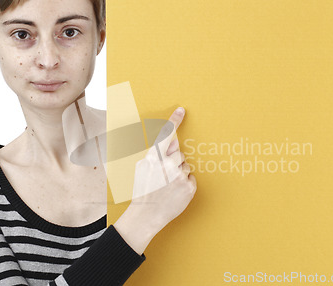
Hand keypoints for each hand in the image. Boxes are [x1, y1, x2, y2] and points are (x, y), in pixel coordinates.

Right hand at [114, 107, 196, 254]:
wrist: (146, 215)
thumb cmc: (143, 191)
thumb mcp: (142, 169)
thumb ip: (155, 155)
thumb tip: (171, 144)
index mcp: (154, 158)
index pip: (165, 135)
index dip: (174, 121)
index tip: (182, 110)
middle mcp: (168, 164)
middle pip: (179, 153)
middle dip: (174, 161)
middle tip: (164, 176)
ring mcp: (179, 176)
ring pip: (186, 166)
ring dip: (179, 173)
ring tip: (168, 186)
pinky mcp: (189, 187)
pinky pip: (191, 177)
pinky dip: (185, 183)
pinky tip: (175, 191)